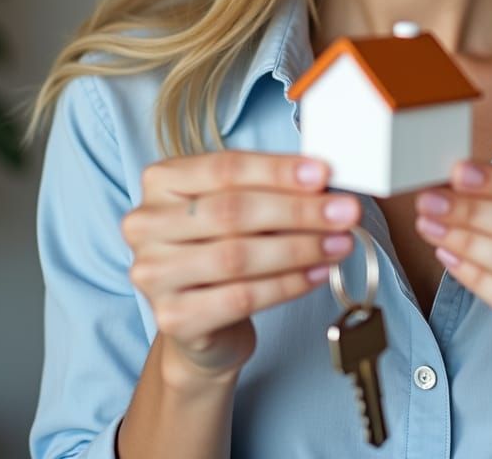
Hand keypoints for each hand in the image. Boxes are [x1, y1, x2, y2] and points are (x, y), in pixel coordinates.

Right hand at [121, 150, 360, 382]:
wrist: (201, 323)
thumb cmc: (223, 248)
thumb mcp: (237, 207)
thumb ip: (270, 188)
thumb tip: (324, 182)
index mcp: (161, 181)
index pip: (225, 168)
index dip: (278, 170)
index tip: (323, 174)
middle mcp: (146, 224)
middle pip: (232, 211)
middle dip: (298, 210)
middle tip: (344, 212)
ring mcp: (153, 273)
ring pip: (238, 255)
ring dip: (300, 248)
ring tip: (339, 243)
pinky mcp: (172, 317)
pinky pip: (241, 297)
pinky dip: (287, 284)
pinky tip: (317, 273)